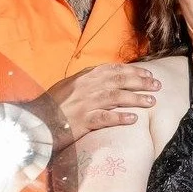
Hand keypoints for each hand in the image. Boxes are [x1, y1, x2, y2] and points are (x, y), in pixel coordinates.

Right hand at [45, 63, 159, 145]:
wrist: (35, 121)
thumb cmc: (51, 106)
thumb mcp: (68, 87)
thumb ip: (86, 82)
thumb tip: (104, 80)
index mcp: (83, 77)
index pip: (113, 70)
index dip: (133, 71)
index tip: (148, 74)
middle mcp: (86, 87)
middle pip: (119, 81)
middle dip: (140, 82)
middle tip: (157, 86)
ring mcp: (84, 103)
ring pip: (116, 97)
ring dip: (136, 99)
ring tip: (152, 102)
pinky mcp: (81, 121)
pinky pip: (104, 118)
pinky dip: (119, 118)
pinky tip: (133, 119)